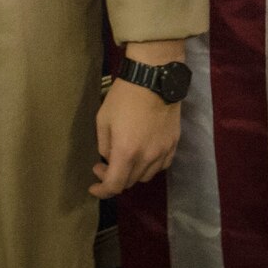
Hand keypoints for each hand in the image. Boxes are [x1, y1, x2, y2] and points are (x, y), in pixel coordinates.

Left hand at [91, 49, 182, 197]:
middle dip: (113, 178)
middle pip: (130, 182)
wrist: (154, 77)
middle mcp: (147, 157)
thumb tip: (109, 158)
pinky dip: (149, 167)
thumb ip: (104, 145)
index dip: (102, 191)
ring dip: (131, 174)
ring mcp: (163, 151)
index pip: (114, 185)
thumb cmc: (124, 96)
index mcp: (126, 152)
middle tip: (103, 165)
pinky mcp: (173, 143)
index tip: (93, 186)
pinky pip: (161, 166)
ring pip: (146, 176)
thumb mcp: (103, 119)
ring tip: (123, 159)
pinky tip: (143, 156)